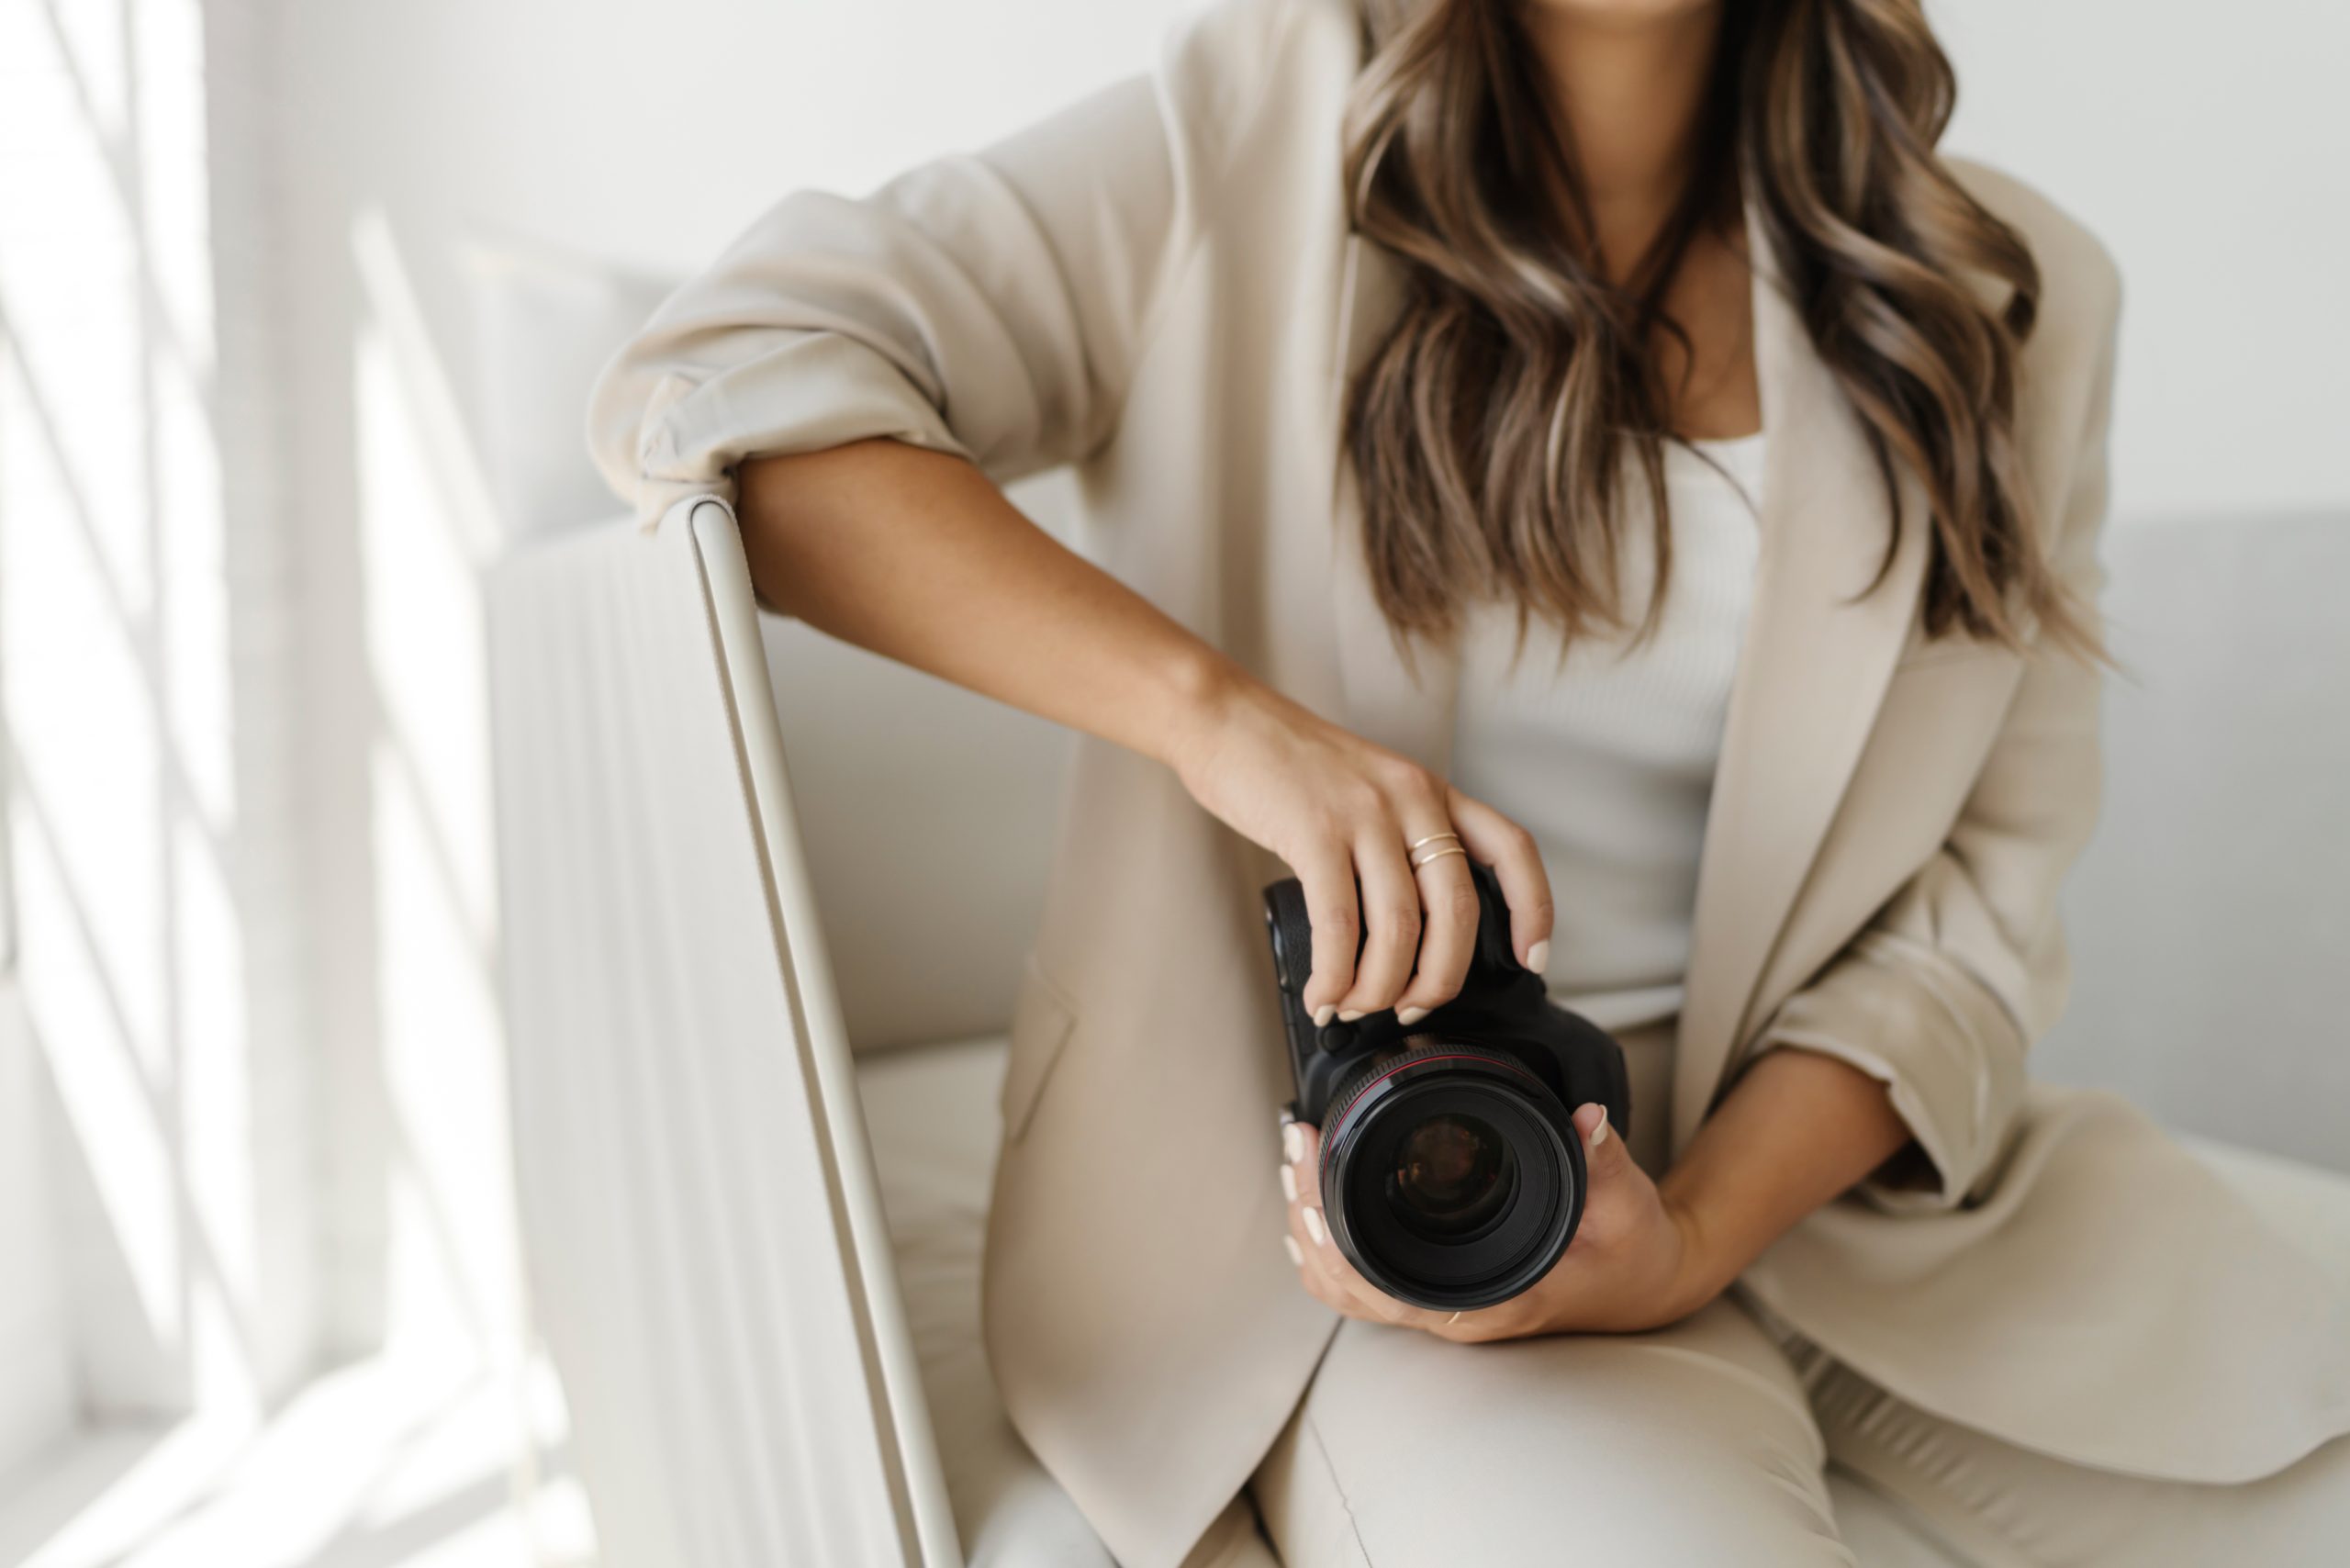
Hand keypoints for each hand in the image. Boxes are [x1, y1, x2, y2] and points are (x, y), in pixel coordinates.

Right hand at [1166, 674, 1551, 1020]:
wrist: (1226, 721)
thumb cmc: (1289, 765)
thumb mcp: (1369, 789)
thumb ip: (1397, 841)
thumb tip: (1405, 934)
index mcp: (1431, 791)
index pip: (1510, 848)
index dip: (1533, 909)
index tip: (1532, 959)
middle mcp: (1410, 799)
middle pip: (1456, 909)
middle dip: (1439, 978)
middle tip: (1412, 1006)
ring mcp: (1364, 814)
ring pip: (1398, 928)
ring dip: (1379, 987)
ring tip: (1354, 1004)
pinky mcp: (1314, 832)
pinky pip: (1339, 925)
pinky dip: (1334, 975)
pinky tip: (1323, 991)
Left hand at [1278, 1103, 1718, 1341]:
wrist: (1648, 1284)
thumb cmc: (1633, 1252)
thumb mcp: (1626, 1203)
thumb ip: (1601, 1159)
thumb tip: (1586, 1116)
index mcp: (1489, 1297)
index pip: (1380, 1283)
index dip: (1332, 1229)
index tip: (1313, 1165)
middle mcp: (1454, 1311)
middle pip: (1344, 1284)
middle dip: (1307, 1214)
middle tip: (1296, 1143)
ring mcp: (1442, 1306)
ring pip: (1345, 1286)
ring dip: (1311, 1228)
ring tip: (1296, 1162)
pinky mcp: (1440, 1288)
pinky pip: (1364, 1279)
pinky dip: (1331, 1243)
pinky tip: (1317, 1200)